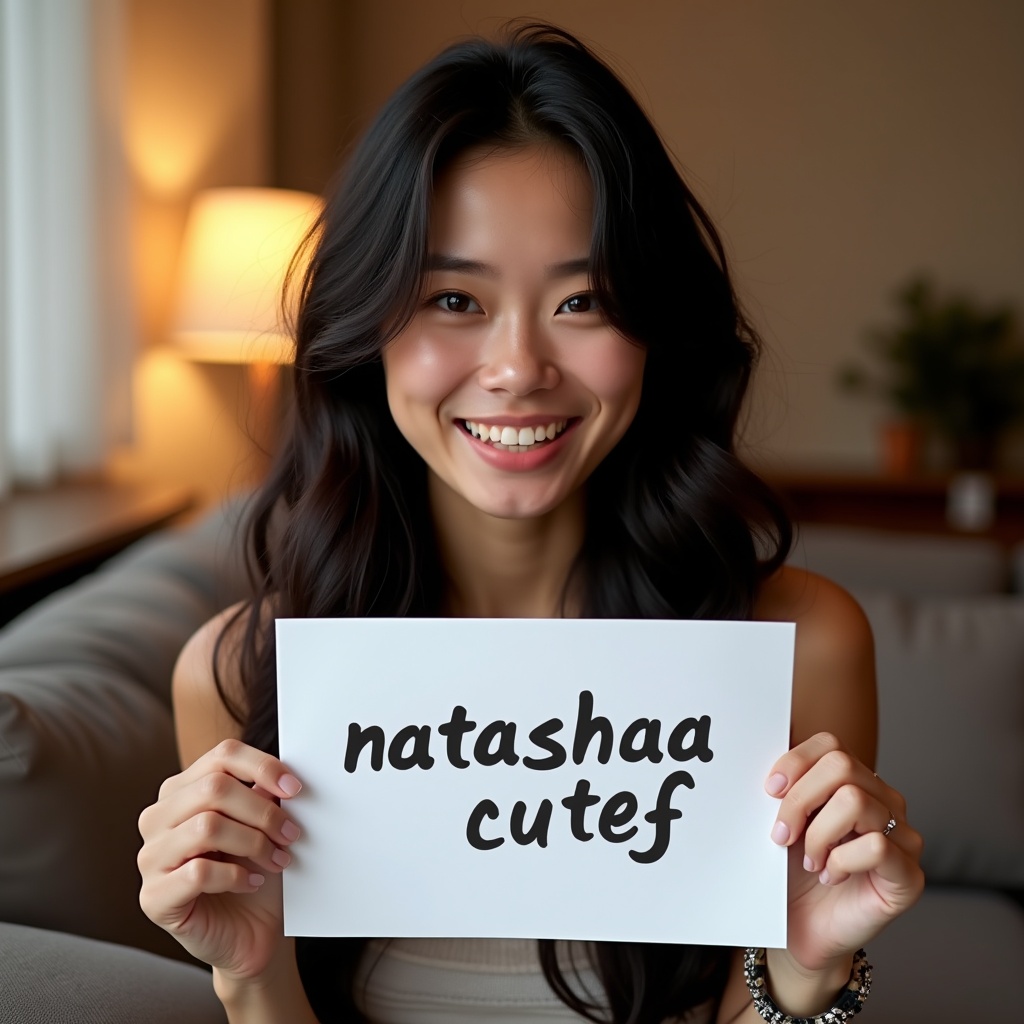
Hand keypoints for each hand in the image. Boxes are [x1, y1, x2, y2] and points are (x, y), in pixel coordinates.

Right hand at [138, 739, 302, 979]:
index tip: (296, 788)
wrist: (250, 933)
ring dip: (253, 842)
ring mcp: (150, 858)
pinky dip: (236, 876)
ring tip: (277, 859)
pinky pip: (199, 872)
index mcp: (181, 790)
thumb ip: (265, 794)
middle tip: (291, 833)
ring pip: (206, 826)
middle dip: (262, 810)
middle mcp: (157, 818)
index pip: (221, 756)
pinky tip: (252, 883)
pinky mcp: (153, 897)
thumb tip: (281, 774)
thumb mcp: (264, 826)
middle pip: (214, 788)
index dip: (262, 766)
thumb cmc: (255, 872)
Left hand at [765, 731, 924, 972]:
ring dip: (818, 834)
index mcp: (854, 783)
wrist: (805, 929)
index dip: (796, 762)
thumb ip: (784, 791)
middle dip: (799, 799)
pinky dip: (840, 861)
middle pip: (841, 766)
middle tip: (781, 834)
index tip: (770, 790)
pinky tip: (830, 876)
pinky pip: (875, 846)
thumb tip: (768, 771)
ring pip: (856, 801)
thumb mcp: (784, 823)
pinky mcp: (909, 874)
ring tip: (809, 860)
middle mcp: (884, 802)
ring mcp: (902, 836)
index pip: (831, 745)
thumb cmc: (794, 874)